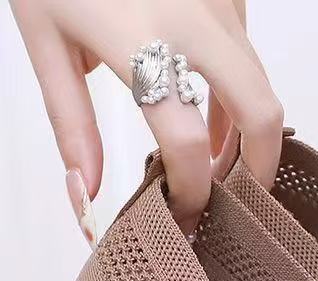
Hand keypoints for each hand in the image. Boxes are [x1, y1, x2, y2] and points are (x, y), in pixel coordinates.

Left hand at [10, 0, 282, 238]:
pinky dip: (240, 97)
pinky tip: (210, 108)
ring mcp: (220, 4)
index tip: (185, 212)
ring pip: (261, 89)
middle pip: (260, 113)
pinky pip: (251, 60)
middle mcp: (193, 20)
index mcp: (137, 36)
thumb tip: (90, 196)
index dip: (192, 189)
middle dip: (258, 170)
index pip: (183, 138)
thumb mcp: (44, 40)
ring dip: (247, 136)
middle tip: (239, 201)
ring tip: (216, 163)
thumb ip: (71, 123)